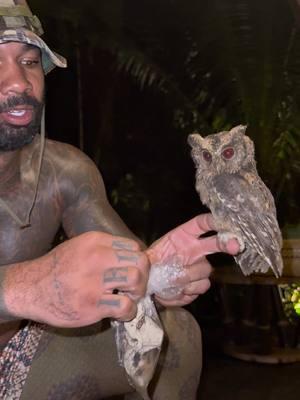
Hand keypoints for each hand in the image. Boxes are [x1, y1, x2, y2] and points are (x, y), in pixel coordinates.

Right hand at [4, 232, 148, 326]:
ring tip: (128, 298)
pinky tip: (120, 313)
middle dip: (143, 276)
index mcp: (96, 241)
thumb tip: (133, 258)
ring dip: (137, 293)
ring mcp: (94, 281)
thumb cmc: (58, 268)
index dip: (138, 261)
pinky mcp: (92, 304)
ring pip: (136, 279)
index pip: (134, 247)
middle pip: (141, 261)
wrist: (31, 288)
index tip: (132, 271)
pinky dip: (128, 311)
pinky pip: (125, 305)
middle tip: (134, 287)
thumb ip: (105, 249)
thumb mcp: (80, 247)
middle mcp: (97, 257)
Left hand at [146, 213, 238, 306]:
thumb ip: (148, 257)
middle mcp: (197, 249)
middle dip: (227, 242)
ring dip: (187, 277)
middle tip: (235, 245)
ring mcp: (200, 267)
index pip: (201, 224)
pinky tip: (175, 291)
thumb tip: (145, 260)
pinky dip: (186, 291)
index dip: (212, 221)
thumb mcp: (147, 256)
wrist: (151, 283)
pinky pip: (200, 287)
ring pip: (205, 271)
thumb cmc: (152, 264)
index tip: (220, 220)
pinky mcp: (199, 284)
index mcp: (184, 236)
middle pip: (216, 243)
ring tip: (170, 281)